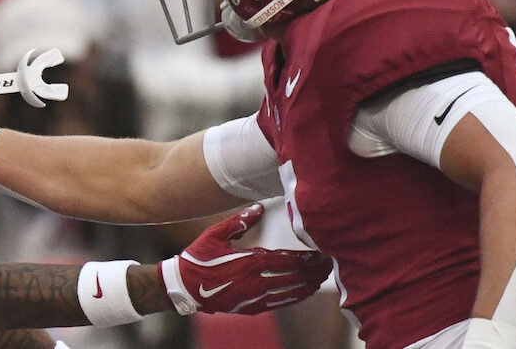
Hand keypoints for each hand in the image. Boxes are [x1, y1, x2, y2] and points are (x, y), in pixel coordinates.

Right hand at [158, 203, 332, 314]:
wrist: (184, 288)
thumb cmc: (198, 258)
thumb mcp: (214, 234)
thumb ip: (239, 221)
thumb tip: (259, 207)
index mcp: (250, 262)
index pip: (288, 260)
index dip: (307, 257)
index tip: (321, 250)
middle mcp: (257, 282)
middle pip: (295, 277)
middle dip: (314, 270)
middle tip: (331, 262)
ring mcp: (256, 297)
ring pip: (291, 292)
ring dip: (310, 284)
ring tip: (324, 276)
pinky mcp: (252, 307)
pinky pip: (281, 303)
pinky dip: (296, 296)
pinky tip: (306, 291)